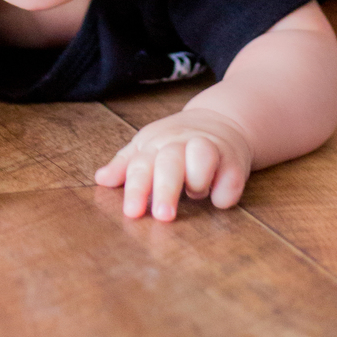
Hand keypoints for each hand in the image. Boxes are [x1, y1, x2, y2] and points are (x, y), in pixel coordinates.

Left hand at [94, 107, 252, 221]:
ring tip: (195, 195)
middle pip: (170, 161)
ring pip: (203, 156)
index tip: (132, 213)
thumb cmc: (177, 142)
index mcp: (157, 144)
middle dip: (166, 188)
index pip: (141, 165)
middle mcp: (182, 143)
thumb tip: (101, 179)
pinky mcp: (235, 162)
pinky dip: (225, 191)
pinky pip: (232, 178)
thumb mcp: (148, 147)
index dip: (136, 189)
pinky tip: (217, 199)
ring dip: (197, 179)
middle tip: (163, 216)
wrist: (223, 121)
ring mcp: (210, 149)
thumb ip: (126, 165)